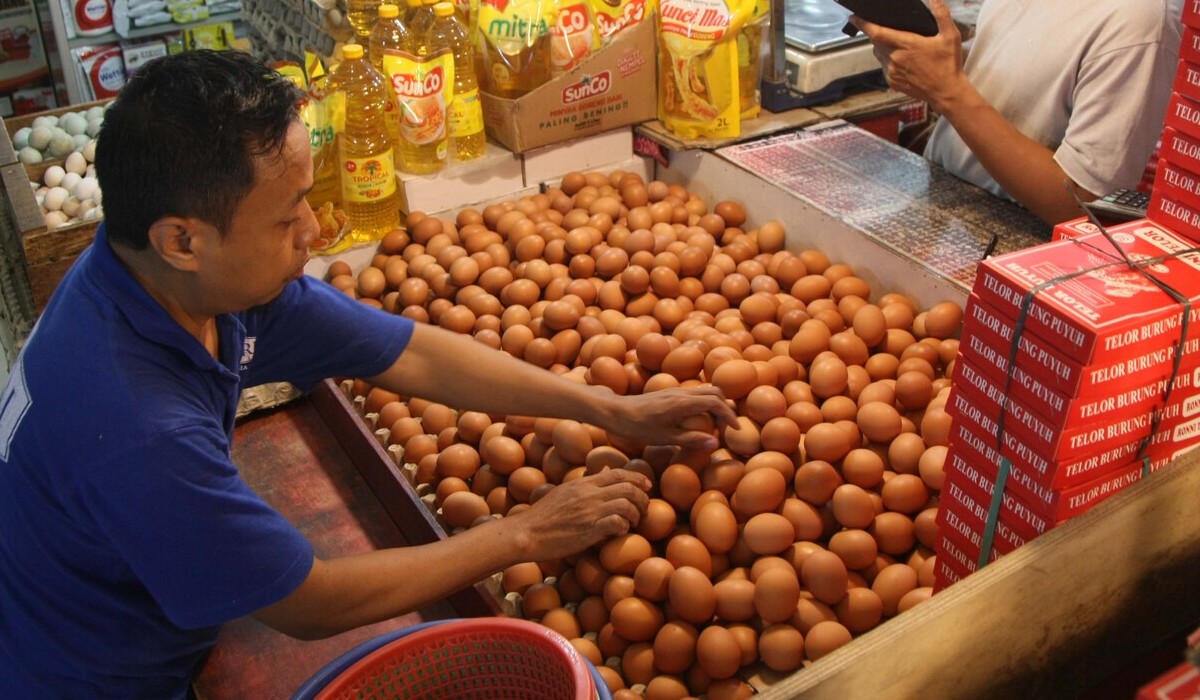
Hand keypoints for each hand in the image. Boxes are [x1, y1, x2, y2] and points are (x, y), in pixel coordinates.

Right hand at [506, 468, 651, 561]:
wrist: (526, 533)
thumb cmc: (544, 515)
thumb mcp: (566, 491)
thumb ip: (587, 481)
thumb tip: (605, 469)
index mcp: (583, 483)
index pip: (618, 472)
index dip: (638, 478)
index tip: (647, 486)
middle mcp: (588, 494)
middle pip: (628, 487)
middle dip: (642, 498)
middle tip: (643, 510)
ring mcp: (589, 511)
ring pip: (626, 504)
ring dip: (636, 515)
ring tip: (633, 523)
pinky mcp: (588, 530)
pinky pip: (616, 523)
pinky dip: (624, 527)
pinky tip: (620, 532)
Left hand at [604, 385, 737, 450]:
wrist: (615, 411)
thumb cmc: (638, 427)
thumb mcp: (665, 438)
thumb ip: (691, 440)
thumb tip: (715, 444)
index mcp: (683, 403)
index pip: (715, 403)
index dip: (729, 415)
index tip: (736, 430)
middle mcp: (681, 392)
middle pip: (714, 392)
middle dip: (724, 408)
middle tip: (725, 428)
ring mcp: (674, 391)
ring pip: (704, 391)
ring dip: (714, 405)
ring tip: (713, 426)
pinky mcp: (668, 393)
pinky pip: (694, 394)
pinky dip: (703, 404)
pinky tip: (696, 421)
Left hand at [849, 0, 964, 109]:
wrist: (946, 92)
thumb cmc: (948, 64)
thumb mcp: (951, 36)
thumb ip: (942, 14)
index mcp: (906, 45)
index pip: (877, 32)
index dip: (863, 24)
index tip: (854, 17)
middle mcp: (895, 59)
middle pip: (876, 42)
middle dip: (877, 33)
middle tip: (888, 29)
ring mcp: (892, 72)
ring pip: (878, 54)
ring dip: (883, 47)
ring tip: (898, 44)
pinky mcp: (892, 82)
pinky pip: (883, 66)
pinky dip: (887, 60)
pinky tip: (901, 59)